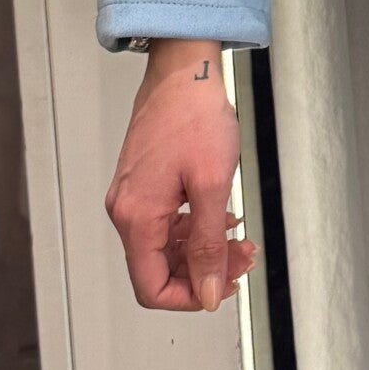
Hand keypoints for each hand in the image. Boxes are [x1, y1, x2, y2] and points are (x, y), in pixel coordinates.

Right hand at [104, 40, 258, 312]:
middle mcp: (126, 210)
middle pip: (158, 269)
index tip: (222, 289)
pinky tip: (220, 218)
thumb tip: (209, 290)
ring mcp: (133, 196)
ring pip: (165, 247)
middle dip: (204, 271)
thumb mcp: (213, 186)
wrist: (185, 71)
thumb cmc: (194, 115)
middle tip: (241, 259)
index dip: (190, 297)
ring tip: (238, 239)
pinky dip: (194, 228)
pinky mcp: (144, 183)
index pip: (151, 287)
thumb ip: (208, 245)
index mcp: (137, 216)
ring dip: (203, 250)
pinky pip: (165, 223)